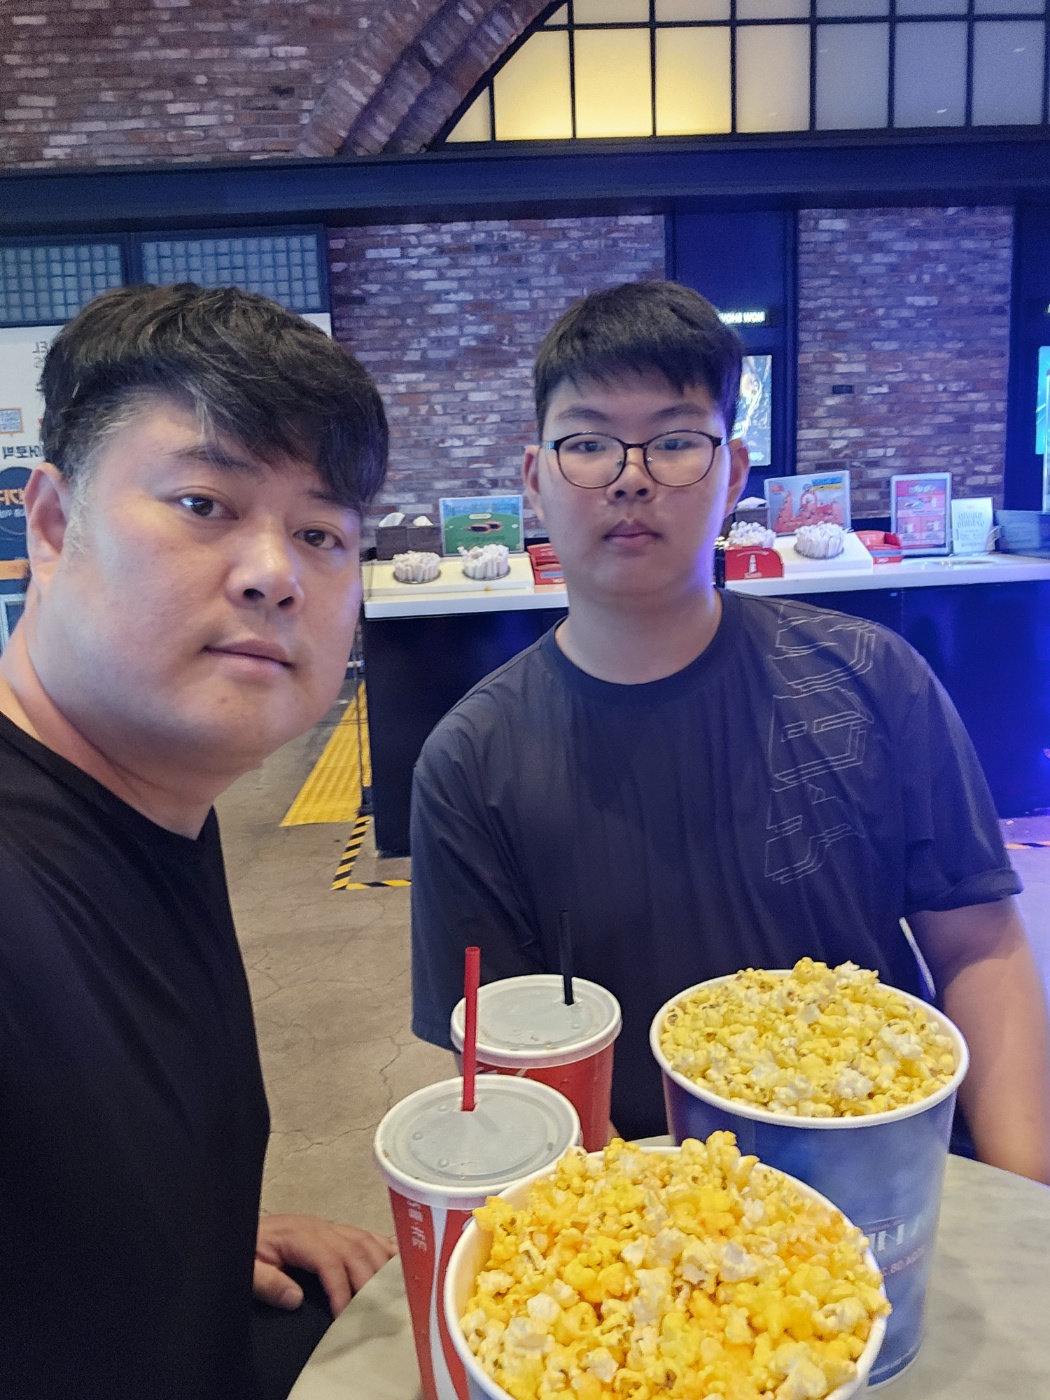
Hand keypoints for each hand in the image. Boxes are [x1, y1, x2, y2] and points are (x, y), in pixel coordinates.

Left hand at [254, 1213, 395, 1316]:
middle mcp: (318, 1228)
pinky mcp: (332, 1231)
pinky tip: (397, 1261)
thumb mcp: (248, 1269)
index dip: (341, 1288)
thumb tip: (295, 1298)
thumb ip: (268, 1283)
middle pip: (354, 1250)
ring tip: (393, 1292)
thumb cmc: (246, 1249)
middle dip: (369, 1281)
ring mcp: (328, 1227)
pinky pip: (364, 1235)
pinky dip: (383, 1247)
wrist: (238, 1229)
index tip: (346, 1315)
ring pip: (364, 1241)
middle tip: (379, 1310)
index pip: (330, 1260)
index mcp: (299, 1236)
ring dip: (380, 1265)